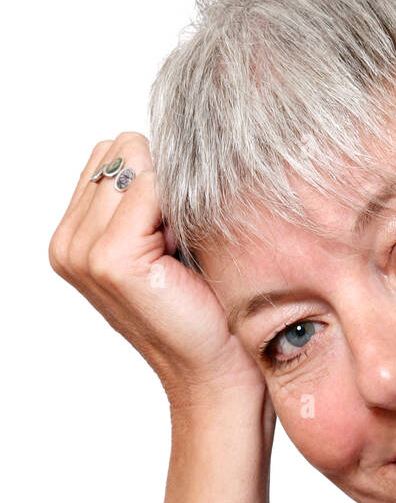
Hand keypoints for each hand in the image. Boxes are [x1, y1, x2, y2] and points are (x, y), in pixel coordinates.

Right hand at [48, 132, 265, 410]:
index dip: (164, 180)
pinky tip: (189, 261)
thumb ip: (151, 189)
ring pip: (139, 162)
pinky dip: (183, 212)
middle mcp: (68, 240)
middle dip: (167, 186)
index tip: (180, 236)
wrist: (221, 374)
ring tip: (186, 257)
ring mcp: (81, 251)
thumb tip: (176, 128)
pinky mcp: (110, 259)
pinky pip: (154, 187)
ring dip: (177, 200)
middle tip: (186, 249)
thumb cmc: (211, 310)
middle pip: (125, 147)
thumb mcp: (174, 238)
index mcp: (75, 232)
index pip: (118, 148)